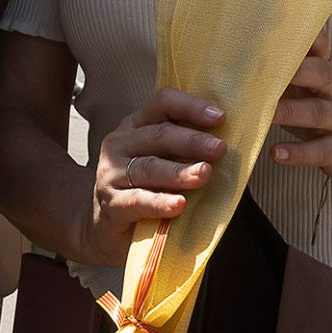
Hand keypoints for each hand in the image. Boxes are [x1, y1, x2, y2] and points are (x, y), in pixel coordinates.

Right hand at [79, 88, 225, 266]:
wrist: (104, 229)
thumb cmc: (142, 189)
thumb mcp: (160, 161)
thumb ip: (184, 150)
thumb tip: (227, 144)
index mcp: (136, 126)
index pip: (163, 104)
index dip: (191, 106)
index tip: (220, 117)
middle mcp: (120, 143)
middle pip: (159, 135)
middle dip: (193, 141)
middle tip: (220, 149)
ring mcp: (111, 174)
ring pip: (149, 167)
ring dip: (179, 171)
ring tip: (204, 174)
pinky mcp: (111, 204)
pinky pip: (137, 200)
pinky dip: (159, 202)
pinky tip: (179, 205)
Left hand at [271, 32, 331, 178]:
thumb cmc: (319, 105)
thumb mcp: (309, 83)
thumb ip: (283, 67)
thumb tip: (239, 50)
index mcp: (325, 67)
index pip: (320, 44)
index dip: (305, 36)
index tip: (277, 32)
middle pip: (321, 72)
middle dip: (295, 71)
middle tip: (263, 73)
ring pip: (316, 112)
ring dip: (289, 112)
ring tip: (264, 116)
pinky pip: (319, 150)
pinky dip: (297, 153)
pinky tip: (276, 153)